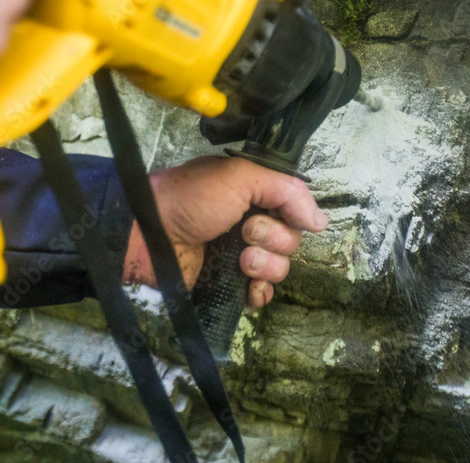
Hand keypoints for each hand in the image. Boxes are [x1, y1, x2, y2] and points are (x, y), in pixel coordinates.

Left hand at [122, 156, 328, 307]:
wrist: (148, 234)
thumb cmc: (190, 199)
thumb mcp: (239, 177)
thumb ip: (287, 190)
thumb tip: (321, 221)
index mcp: (253, 194)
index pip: (294, 208)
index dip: (294, 214)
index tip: (275, 212)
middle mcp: (250, 222)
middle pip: (291, 240)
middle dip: (274, 238)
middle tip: (244, 232)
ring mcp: (239, 254)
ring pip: (280, 268)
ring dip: (266, 265)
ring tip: (239, 260)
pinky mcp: (227, 282)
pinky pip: (261, 293)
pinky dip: (259, 292)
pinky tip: (249, 288)